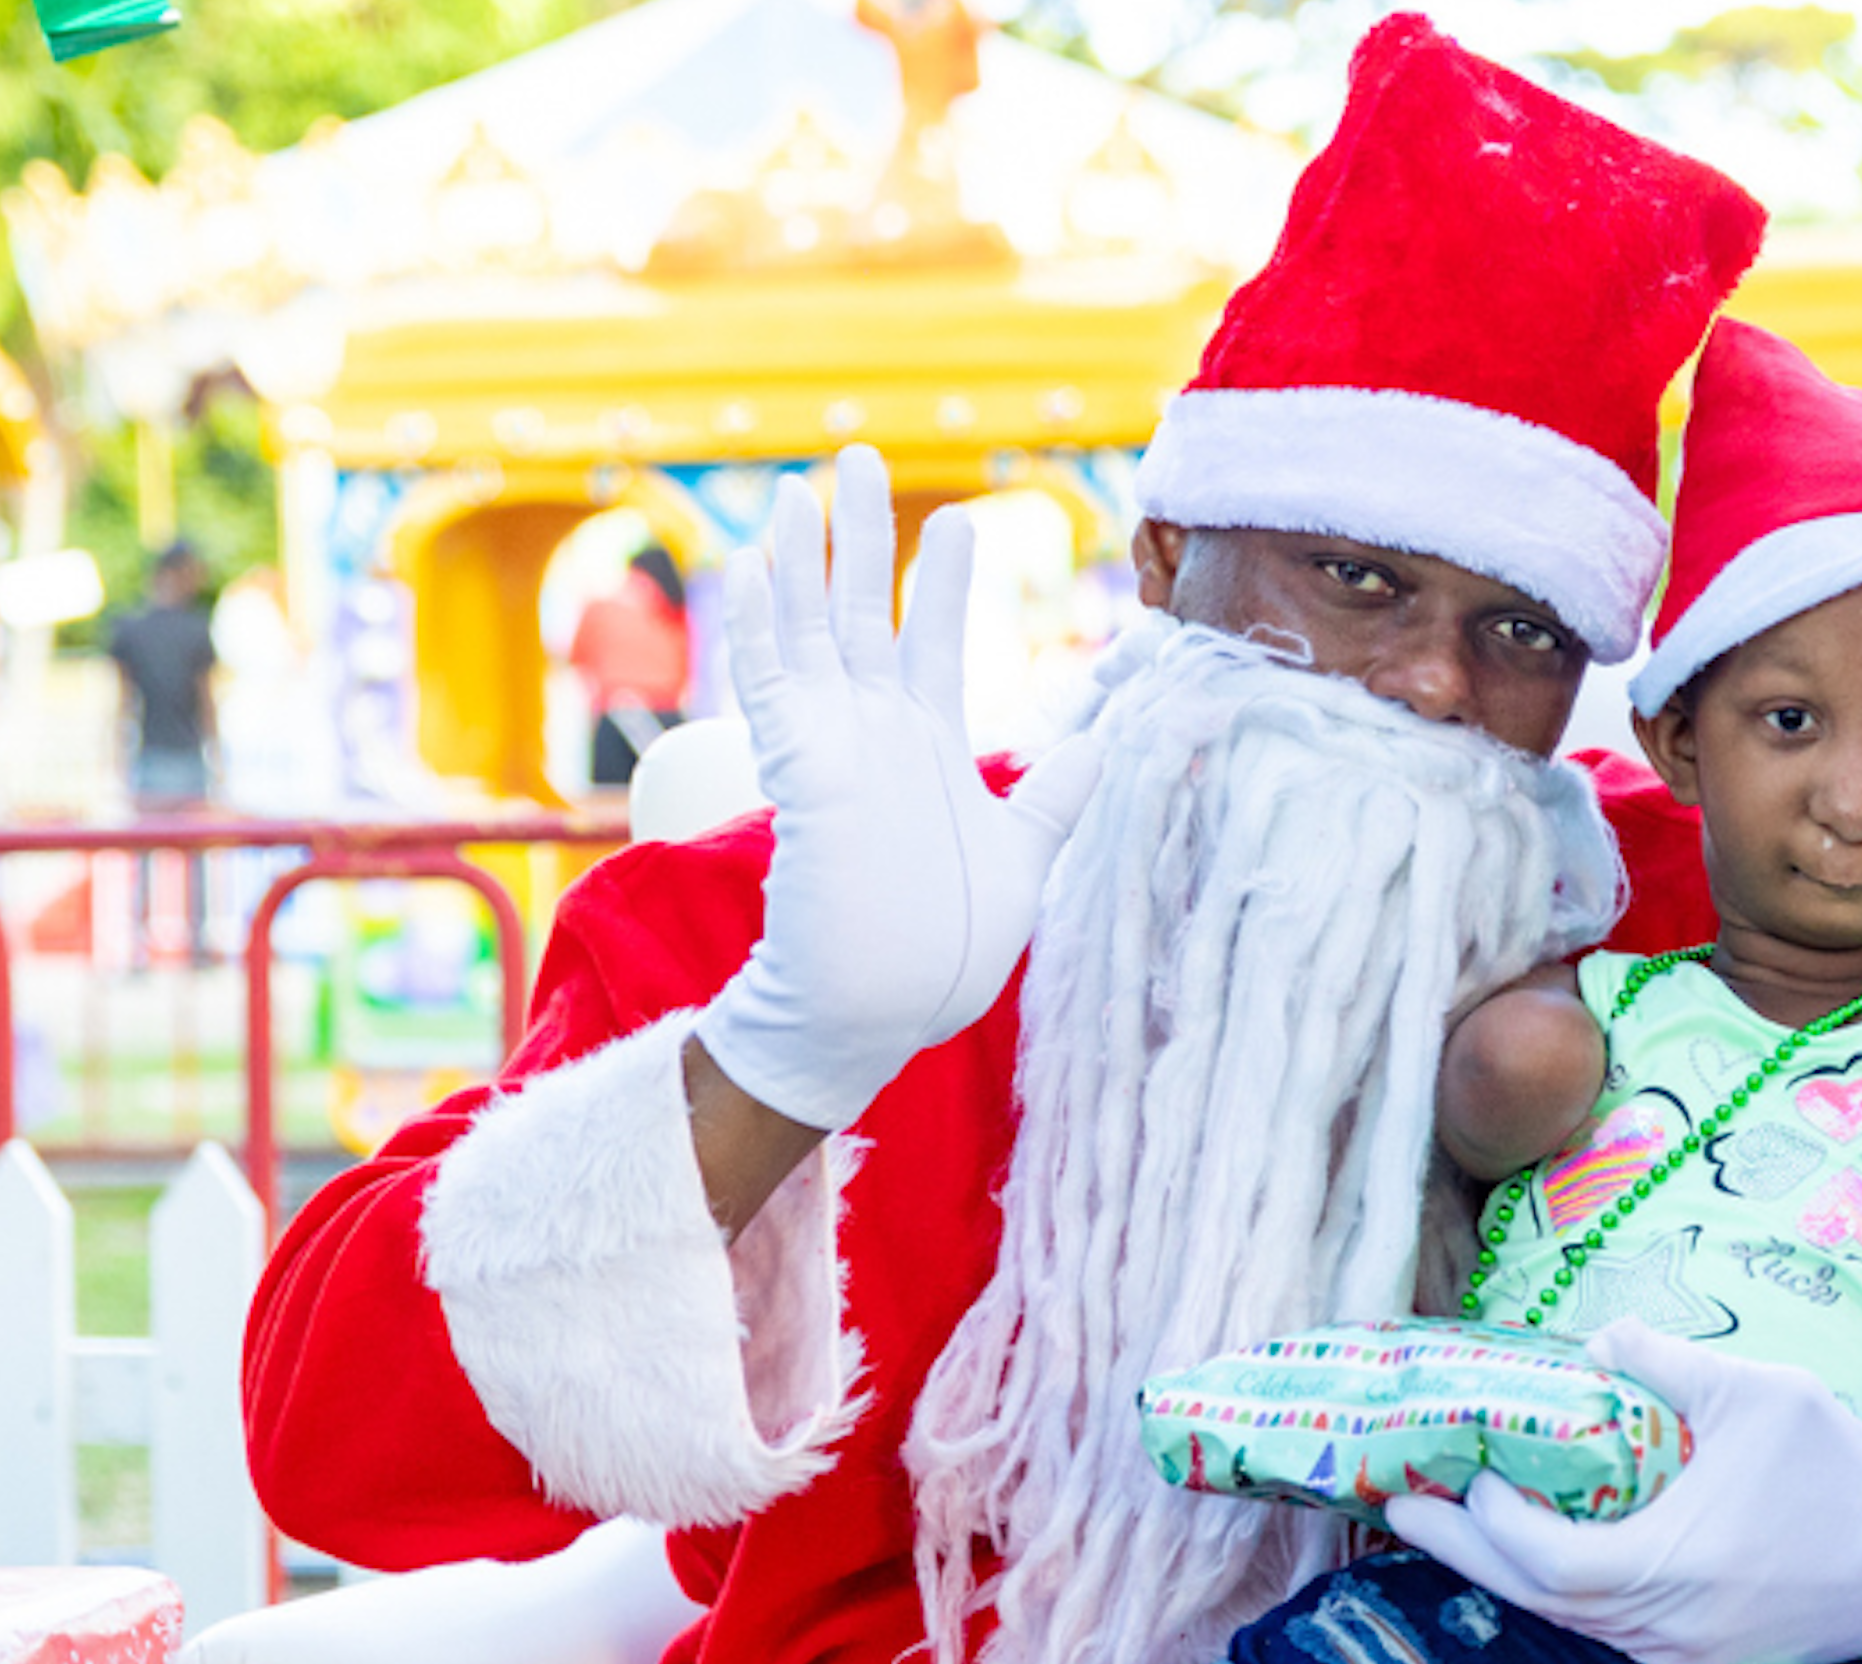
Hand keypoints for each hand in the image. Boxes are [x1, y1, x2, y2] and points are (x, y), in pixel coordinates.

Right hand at [689, 447, 1107, 1128]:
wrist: (879, 1009)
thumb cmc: (944, 948)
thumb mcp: (1025, 857)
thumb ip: (1057, 794)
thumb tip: (1107, 741)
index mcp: (928, 746)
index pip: (935, 642)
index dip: (947, 581)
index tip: (964, 522)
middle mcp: (875, 734)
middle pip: (863, 612)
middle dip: (863, 535)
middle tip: (862, 458)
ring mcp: (832, 747)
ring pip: (810, 631)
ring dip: (802, 561)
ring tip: (800, 491)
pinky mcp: (799, 769)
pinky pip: (771, 684)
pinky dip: (762, 627)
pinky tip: (754, 568)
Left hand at [1384, 1321, 1861, 1663]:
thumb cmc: (1839, 1467)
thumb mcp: (1757, 1391)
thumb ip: (1663, 1363)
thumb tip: (1593, 1345)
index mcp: (1671, 1567)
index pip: (1544, 1560)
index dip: (1490, 1523)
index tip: (1467, 1470)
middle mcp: (1664, 1627)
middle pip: (1533, 1601)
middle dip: (1459, 1552)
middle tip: (1396, 1507)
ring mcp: (1680, 1653)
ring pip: (1565, 1622)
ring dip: (1503, 1573)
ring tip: (1447, 1525)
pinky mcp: (1697, 1658)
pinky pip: (1603, 1630)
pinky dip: (1557, 1591)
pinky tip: (1528, 1552)